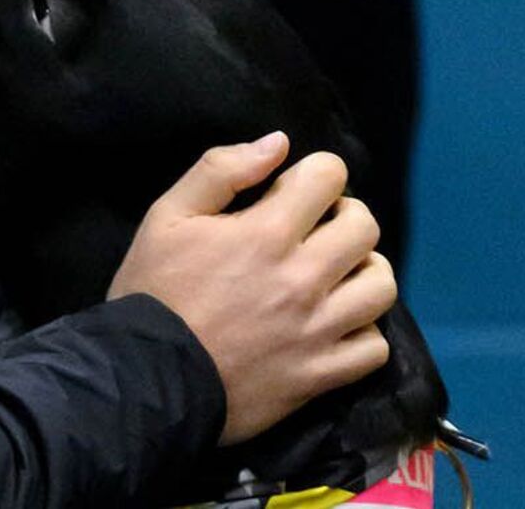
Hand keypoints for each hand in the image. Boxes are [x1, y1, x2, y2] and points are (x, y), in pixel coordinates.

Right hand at [108, 133, 395, 444]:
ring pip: (381, 286)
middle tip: (316, 231)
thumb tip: (280, 143)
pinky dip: (363, 333)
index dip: (315, 175)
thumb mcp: (167, 216)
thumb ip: (221, 169)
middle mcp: (304, 278)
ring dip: (362, 272)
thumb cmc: (152, 292)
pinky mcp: (319, 375)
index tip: (294, 193)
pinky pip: (374, 349)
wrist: (142, 380)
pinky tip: (336, 326)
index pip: (330, 176)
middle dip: (343, 217)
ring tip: (336, 277)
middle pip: (365, 227)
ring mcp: (317, 330)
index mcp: (267, 233)